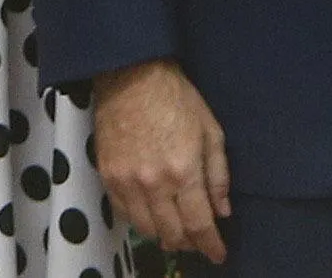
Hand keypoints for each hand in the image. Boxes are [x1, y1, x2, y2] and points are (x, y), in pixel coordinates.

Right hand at [92, 59, 231, 262]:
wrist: (132, 76)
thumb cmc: (177, 98)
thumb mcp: (211, 130)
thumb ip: (218, 174)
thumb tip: (222, 211)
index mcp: (184, 171)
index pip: (199, 224)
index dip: (210, 245)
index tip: (219, 254)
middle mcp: (154, 184)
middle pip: (172, 234)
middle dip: (190, 243)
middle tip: (200, 241)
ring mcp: (127, 183)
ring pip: (147, 230)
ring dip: (165, 236)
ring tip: (177, 232)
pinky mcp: (108, 177)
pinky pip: (124, 215)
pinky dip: (141, 221)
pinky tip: (152, 215)